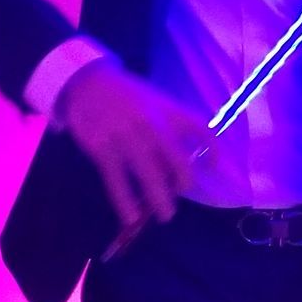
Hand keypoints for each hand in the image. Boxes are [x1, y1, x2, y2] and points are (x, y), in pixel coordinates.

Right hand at [57, 57, 209, 246]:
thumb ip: (174, 125)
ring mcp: (125, 137)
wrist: (87, 84)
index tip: (213, 167)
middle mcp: (151, 123)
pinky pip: (116, 180)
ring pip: (148, 174)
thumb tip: (193, 160)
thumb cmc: (129, 97)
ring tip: (165, 215)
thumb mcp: (156, 101)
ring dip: (159, 199)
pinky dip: (124, 201)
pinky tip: (130, 217)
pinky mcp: (101, 148)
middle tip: (180, 195)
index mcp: (168, 111)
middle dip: (183, 183)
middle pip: (177, 159)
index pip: (200, 129)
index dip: (213, 149)